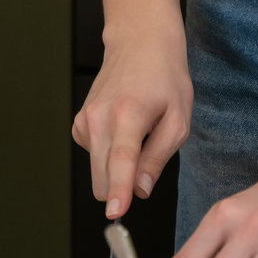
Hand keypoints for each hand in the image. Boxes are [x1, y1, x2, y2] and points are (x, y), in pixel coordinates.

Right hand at [72, 28, 192, 219]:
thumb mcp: (178, 119)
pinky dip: (109, 154)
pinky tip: (123, 130)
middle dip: (123, 185)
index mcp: (128, 114)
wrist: (139, 44)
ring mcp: (85, 119)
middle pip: (103, 176)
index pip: (121, 159)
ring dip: (118, 166)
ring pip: (98, 171)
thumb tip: (141, 190)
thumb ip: (158, 157)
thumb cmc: (165, 79)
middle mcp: (99, 117)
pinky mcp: (79, 123)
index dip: (119, 189)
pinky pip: (94, 157)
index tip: (116, 213)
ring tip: (138, 134)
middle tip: (149, 158)